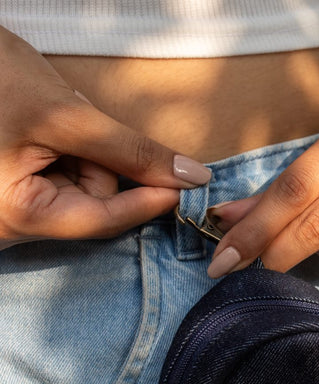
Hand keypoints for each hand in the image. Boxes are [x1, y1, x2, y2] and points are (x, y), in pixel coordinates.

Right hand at [0, 27, 210, 249]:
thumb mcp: (66, 115)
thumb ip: (130, 151)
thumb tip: (190, 177)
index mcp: (17, 215)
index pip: (102, 220)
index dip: (147, 200)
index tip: (186, 184)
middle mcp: (13, 223)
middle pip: (92, 203)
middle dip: (97, 161)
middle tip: (67, 123)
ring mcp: (14, 209)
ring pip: (82, 188)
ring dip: (81, 151)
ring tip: (44, 119)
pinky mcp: (18, 193)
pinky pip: (64, 178)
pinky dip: (69, 151)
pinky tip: (43, 128)